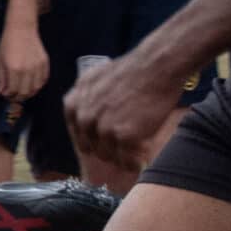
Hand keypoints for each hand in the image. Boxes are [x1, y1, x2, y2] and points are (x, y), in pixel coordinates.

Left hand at [0, 17, 48, 99]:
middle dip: (17, 98)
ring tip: (22, 92)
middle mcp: (27, 69)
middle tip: (13, 97)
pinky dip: (38, 86)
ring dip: (28, 93)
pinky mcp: (45, 63)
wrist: (22, 28)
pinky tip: (31, 84)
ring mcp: (38, 66)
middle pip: (25, 93)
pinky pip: (43, 80)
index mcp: (14, 69)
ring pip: (35, 89)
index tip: (5, 95)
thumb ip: (1, 78)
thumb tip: (1, 92)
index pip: (13, 91)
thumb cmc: (8, 43)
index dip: (8, 96)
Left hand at [67, 44, 190, 172]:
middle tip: (121, 150)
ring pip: (107, 155)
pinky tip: (139, 162)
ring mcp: (103, 128)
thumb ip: (86, 98)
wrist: (157, 66)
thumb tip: (85, 115)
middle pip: (91, 147)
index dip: (92, 139)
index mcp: (74, 103)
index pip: (78, 133)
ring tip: (132, 156)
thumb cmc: (132, 70)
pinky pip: (125, 160)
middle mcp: (84, 117)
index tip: (104, 142)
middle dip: (106, 149)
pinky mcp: (123, 136)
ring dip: (119, 157)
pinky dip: (132, 164)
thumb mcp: (95, 79)